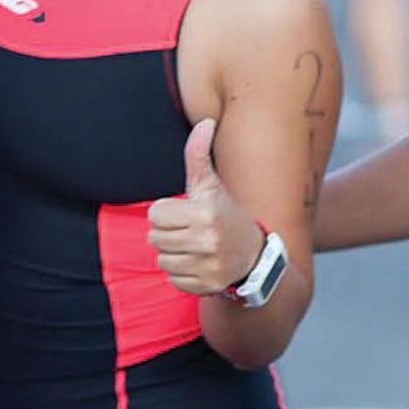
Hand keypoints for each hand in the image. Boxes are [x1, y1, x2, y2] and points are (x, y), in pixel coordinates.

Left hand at [147, 119, 263, 297]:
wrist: (254, 255)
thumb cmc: (226, 214)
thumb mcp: (212, 185)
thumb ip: (199, 155)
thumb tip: (205, 121)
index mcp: (205, 212)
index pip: (155, 214)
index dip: (166, 213)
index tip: (185, 214)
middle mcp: (207, 240)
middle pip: (154, 238)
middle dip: (168, 234)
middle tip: (189, 231)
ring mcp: (207, 265)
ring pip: (162, 260)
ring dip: (174, 254)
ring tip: (194, 248)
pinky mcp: (205, 286)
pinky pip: (173, 279)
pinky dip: (182, 274)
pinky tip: (199, 264)